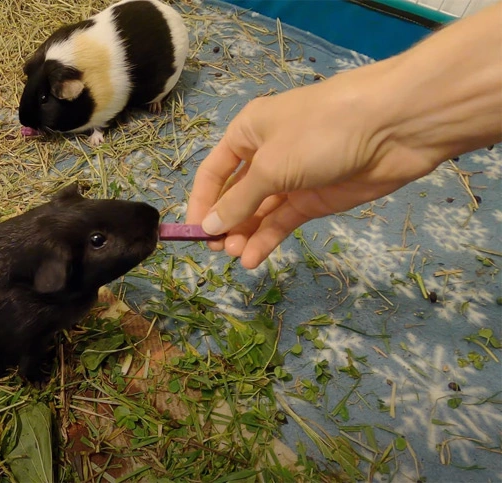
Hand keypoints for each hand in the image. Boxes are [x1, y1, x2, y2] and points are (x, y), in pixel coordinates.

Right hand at [186, 64, 440, 268]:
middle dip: (224, 222)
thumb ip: (238, 201)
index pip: (214, 172)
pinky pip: (282, 221)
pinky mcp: (315, 199)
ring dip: (244, 233)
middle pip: (235, 195)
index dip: (202, 202)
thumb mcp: (271, 166)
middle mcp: (266, 155)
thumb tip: (209, 227)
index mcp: (247, 133)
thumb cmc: (319, 132)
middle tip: (217, 251)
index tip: (195, 233)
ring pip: (258, 212)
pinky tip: (253, 258)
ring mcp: (292, 179)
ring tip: (235, 256)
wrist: (393, 126)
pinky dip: (267, 239)